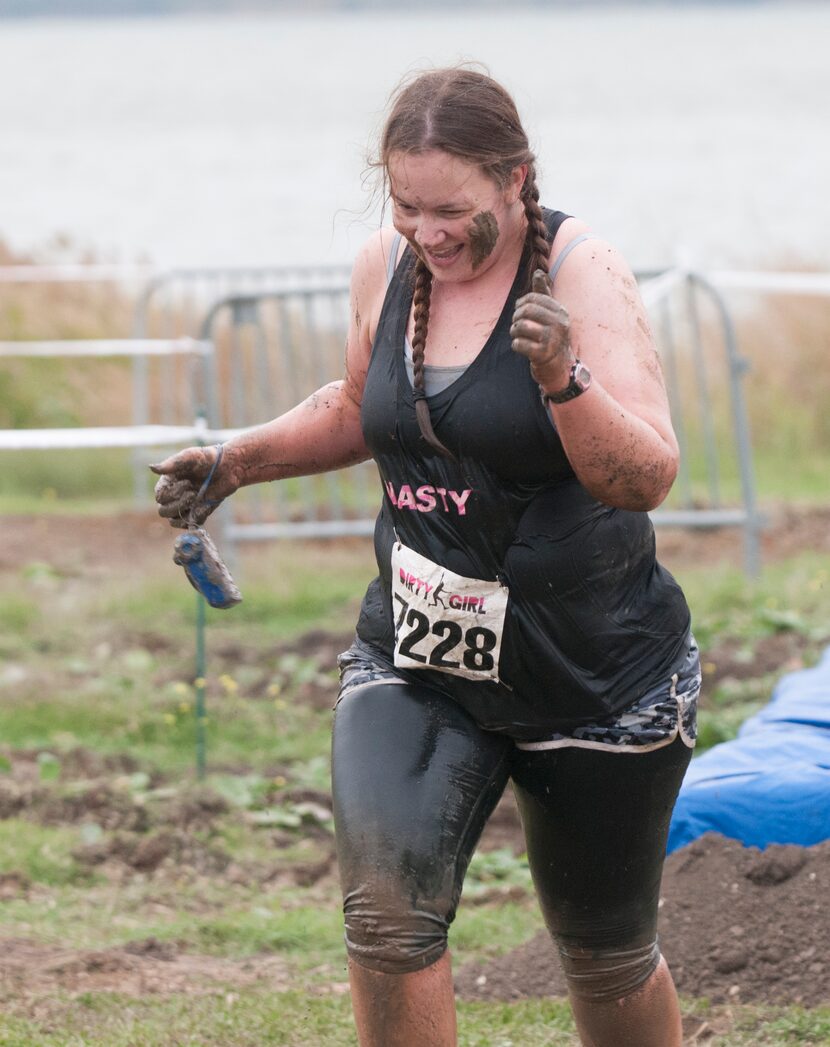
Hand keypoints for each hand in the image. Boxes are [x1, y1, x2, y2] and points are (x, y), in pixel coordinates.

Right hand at [149, 444, 237, 528]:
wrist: (229, 467)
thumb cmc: (208, 458)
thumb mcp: (190, 457)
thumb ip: (172, 463)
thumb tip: (151, 468)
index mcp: (168, 482)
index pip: (159, 497)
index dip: (171, 493)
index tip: (187, 482)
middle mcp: (174, 496)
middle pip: (163, 511)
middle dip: (177, 504)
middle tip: (193, 493)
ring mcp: (186, 506)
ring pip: (174, 521)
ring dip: (184, 512)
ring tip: (197, 498)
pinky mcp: (198, 513)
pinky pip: (190, 524)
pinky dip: (196, 518)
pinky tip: (204, 505)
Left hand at [510, 269, 574, 388]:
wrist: (561, 367)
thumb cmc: (552, 337)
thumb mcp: (551, 314)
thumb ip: (544, 294)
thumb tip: (538, 271)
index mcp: (560, 311)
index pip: (534, 298)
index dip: (521, 303)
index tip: (519, 311)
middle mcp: (559, 324)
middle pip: (527, 310)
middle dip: (516, 317)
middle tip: (516, 324)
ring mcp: (552, 340)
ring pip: (521, 326)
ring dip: (514, 331)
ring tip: (518, 335)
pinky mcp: (543, 355)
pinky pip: (519, 344)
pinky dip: (516, 345)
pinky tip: (520, 346)